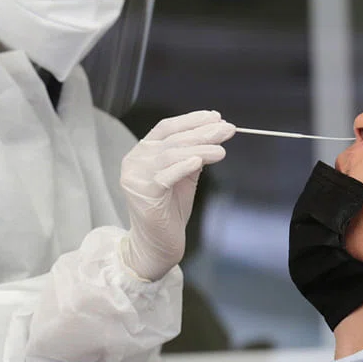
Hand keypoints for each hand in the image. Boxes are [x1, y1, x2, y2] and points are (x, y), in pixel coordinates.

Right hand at [120, 111, 234, 280]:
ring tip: (221, 149)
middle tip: (227, 129)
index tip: (216, 117)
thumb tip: (212, 133)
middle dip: (202, 132)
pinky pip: (165, 175)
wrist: (157, 244)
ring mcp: (135, 177)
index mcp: (142, 153)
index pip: (167, 128)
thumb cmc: (169, 211)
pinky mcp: (143, 194)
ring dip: (199, 148)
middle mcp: (135, 160)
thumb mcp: (184, 177)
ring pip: (170, 154)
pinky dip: (183, 166)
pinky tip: (199, 160)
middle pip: (172, 139)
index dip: (191, 120)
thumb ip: (192, 155)